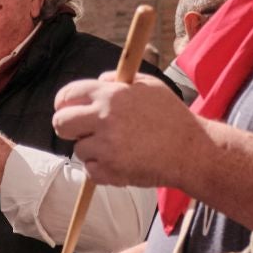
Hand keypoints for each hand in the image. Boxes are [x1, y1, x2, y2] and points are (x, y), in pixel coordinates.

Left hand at [52, 74, 197, 187]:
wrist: (192, 151)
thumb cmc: (172, 118)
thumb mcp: (149, 86)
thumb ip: (118, 81)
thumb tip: (97, 82)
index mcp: (111, 95)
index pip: (68, 95)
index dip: (64, 103)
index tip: (66, 109)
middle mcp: (105, 118)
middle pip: (60, 123)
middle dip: (67, 128)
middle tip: (82, 131)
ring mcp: (106, 146)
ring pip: (78, 149)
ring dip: (92, 150)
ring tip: (118, 147)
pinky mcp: (110, 170)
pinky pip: (90, 171)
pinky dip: (102, 169)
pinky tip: (122, 161)